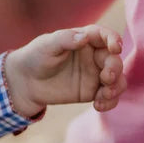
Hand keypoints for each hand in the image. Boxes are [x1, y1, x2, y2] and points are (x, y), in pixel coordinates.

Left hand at [4, 24, 125, 117]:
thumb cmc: (36, 56)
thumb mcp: (47, 45)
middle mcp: (94, 55)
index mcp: (85, 39)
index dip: (114, 40)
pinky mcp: (93, 92)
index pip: (105, 36)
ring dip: (116, 87)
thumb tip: (84, 37)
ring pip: (117, 79)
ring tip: (104, 95)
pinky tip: (99, 106)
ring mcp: (95, 74)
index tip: (115, 48)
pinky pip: (109, 96)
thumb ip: (65, 39)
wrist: (26, 82)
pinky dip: (110, 102)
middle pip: (114, 60)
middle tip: (106, 78)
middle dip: (115, 69)